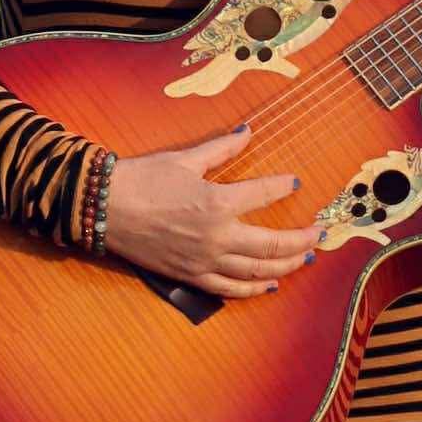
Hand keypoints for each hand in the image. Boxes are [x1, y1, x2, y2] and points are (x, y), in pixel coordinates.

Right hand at [101, 126, 311, 300]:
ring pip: (256, 271)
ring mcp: (204, 261)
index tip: (296, 182)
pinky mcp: (190, 276)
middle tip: (319, 234)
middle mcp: (217, 237)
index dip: (283, 186)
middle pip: (272, 244)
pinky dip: (252, 289)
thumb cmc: (142, 179)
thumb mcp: (185, 158)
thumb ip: (222, 148)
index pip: (264, 194)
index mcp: (217, 202)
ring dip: (285, 266)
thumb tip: (247, 132)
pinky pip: (229, 289)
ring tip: (304, 260)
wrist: (103, 208)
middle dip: (301, 240)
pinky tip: (268, 285)